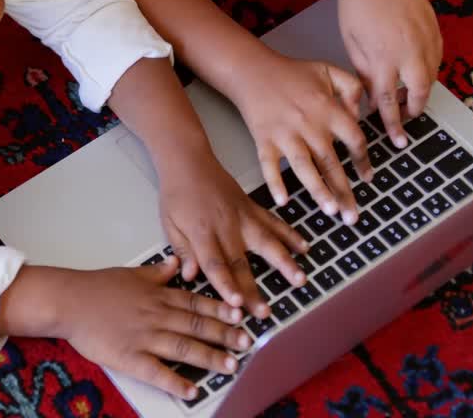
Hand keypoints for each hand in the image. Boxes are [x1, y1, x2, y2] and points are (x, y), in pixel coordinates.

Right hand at [59, 257, 251, 399]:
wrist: (68, 300)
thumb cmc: (96, 287)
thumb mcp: (131, 273)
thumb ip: (158, 272)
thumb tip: (176, 263)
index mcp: (158, 296)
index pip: (196, 302)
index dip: (220, 310)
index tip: (240, 315)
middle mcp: (157, 316)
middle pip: (197, 325)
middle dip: (224, 335)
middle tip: (246, 343)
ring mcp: (144, 337)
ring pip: (184, 347)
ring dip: (209, 357)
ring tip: (231, 366)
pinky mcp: (129, 357)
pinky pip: (157, 372)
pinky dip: (175, 382)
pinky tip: (191, 390)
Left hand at [158, 156, 308, 317]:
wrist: (189, 160)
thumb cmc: (176, 194)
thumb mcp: (168, 222)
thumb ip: (182, 250)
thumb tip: (190, 277)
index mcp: (201, 232)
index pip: (215, 264)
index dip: (226, 286)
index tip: (236, 306)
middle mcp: (226, 226)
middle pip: (241, 262)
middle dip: (253, 289)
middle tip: (265, 312)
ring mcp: (243, 216)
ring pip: (266, 242)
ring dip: (284, 262)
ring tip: (300, 280)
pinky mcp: (253, 207)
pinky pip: (274, 222)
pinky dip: (290, 234)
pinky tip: (304, 248)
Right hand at [231, 52, 372, 223]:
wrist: (254, 71)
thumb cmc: (292, 73)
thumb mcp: (329, 70)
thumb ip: (352, 87)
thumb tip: (360, 114)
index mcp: (328, 109)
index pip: (354, 140)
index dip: (363, 161)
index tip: (367, 178)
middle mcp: (309, 125)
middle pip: (331, 163)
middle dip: (344, 191)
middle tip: (353, 216)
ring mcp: (285, 135)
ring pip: (305, 168)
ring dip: (318, 191)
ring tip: (331, 212)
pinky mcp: (264, 140)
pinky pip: (269, 166)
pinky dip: (275, 183)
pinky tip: (283, 201)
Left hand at [339, 0, 441, 147]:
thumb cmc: (357, 2)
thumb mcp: (352, 42)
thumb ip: (366, 71)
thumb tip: (375, 97)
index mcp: (383, 57)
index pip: (389, 101)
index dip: (393, 124)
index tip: (397, 140)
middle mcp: (409, 51)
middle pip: (420, 93)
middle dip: (415, 110)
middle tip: (407, 119)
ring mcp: (426, 38)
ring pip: (431, 76)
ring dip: (422, 90)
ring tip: (409, 97)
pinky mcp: (435, 28)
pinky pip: (437, 57)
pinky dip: (428, 69)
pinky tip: (417, 72)